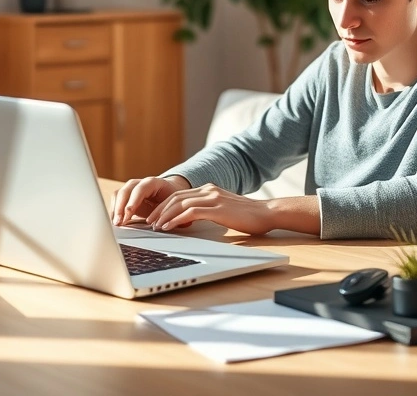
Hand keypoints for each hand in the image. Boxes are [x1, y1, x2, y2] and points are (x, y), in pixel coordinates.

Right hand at [112, 175, 189, 225]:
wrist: (168, 191)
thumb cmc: (172, 198)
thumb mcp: (175, 203)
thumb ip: (175, 212)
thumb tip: (182, 223)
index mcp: (153, 182)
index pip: (140, 189)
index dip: (134, 200)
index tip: (128, 212)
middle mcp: (139, 183)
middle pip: (125, 191)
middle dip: (120, 207)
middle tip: (119, 222)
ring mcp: (131, 188)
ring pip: (118, 195)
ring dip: (115, 209)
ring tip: (116, 223)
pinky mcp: (126, 196)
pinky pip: (116, 201)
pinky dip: (114, 210)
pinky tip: (116, 221)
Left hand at [146, 183, 276, 235]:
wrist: (268, 213)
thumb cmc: (248, 217)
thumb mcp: (223, 210)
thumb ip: (208, 210)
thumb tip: (191, 220)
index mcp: (209, 190)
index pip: (179, 195)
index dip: (164, 206)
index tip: (154, 216)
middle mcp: (209, 190)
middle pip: (176, 197)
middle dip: (160, 210)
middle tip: (149, 222)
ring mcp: (213, 198)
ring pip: (180, 204)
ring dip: (165, 216)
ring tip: (155, 226)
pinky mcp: (217, 208)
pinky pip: (191, 213)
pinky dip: (177, 220)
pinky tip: (169, 228)